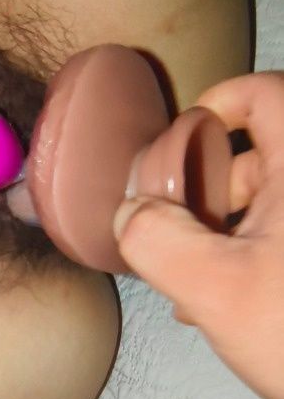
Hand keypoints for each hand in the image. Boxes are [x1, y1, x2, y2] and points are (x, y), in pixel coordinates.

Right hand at [113, 70, 283, 398]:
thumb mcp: (214, 288)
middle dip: (203, 191)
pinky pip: (279, 242)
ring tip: (191, 282)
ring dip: (221, 235)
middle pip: (256, 157)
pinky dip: (249, 258)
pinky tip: (222, 304)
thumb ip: (155, 240)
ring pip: (266, 207)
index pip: (264, 94)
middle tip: (173, 228)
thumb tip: (129, 213)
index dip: (219, 102)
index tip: (183, 134)